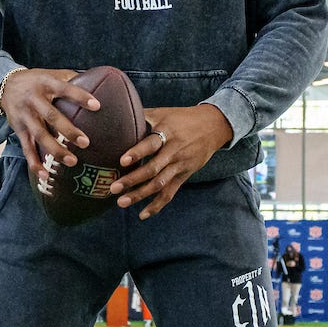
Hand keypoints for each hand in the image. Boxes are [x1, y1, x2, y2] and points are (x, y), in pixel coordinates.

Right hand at [0, 68, 99, 180]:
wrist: (5, 85)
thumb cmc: (37, 81)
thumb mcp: (51, 74)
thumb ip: (71, 78)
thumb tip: (100, 79)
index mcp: (45, 83)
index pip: (64, 88)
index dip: (80, 96)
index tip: (97, 106)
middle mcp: (33, 99)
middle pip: (50, 116)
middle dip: (68, 130)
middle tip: (86, 143)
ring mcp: (25, 116)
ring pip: (39, 135)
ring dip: (55, 150)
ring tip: (72, 161)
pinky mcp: (19, 130)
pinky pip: (26, 148)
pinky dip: (35, 163)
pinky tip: (46, 175)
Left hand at [111, 104, 234, 220]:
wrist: (213, 126)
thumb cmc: (182, 117)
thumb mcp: (164, 112)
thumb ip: (142, 114)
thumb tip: (116, 112)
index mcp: (167, 132)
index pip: (152, 144)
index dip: (137, 152)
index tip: (122, 160)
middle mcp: (173, 151)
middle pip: (152, 168)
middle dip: (132, 180)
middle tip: (113, 188)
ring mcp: (179, 165)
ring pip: (159, 184)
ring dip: (140, 195)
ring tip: (121, 202)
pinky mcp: (183, 176)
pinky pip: (169, 193)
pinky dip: (156, 205)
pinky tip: (142, 214)